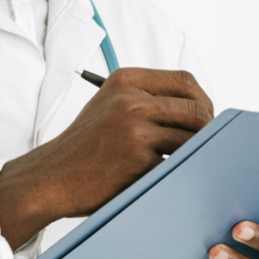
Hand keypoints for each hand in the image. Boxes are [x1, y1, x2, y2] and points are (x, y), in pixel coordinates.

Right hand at [0, 67, 212, 248]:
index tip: (203, 119)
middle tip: (202, 147)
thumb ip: (147, 99)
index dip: (202, 101)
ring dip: (193, 154)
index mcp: (125, 80)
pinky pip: (177, 164)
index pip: (185, 81)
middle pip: (196, 109)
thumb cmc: (85, 146)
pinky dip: (176, 172)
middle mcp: (129, 99)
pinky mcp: (138, 158)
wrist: (53, 176)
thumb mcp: (110, 105)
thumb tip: (200, 110)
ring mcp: (134, 128)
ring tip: (181, 163)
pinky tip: (163, 177)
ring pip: (192, 138)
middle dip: (206, 130)